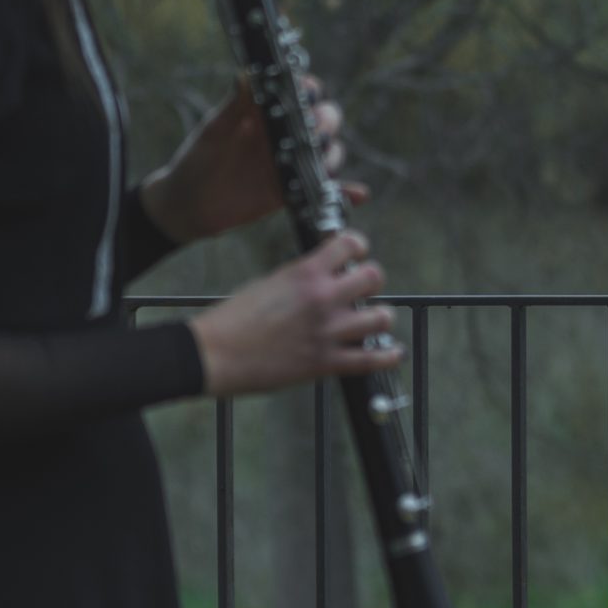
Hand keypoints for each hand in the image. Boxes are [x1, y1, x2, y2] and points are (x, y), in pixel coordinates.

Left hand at [143, 76, 367, 244]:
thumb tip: (249, 73)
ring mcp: (292, 163)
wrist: (187, 205)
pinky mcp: (294, 191)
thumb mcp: (214, 131)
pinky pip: (326, 190)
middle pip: (324, 120)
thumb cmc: (196, 161)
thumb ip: (234, 105)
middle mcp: (285, 135)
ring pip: (329, 153)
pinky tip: (359, 193)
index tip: (306, 92)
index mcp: (267, 114)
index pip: (300, 93)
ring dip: (334, 154)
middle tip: (317, 130)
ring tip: (325, 161)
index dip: (310, 89)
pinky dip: (346, 191)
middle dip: (327, 122)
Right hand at [187, 228, 402, 397]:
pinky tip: (392, 352)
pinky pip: (372, 360)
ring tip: (373, 320)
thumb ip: (302, 279)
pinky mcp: (325, 362)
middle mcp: (323, 298)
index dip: (357, 247)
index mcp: (305, 272)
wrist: (214, 354)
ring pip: (382, 317)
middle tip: (362, 289)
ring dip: (380, 317)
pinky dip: (388, 356)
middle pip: (375, 277)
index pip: (351, 244)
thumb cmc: (234, 319)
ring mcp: (328, 332)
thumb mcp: (270, 282)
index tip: (355, 253)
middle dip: (371, 280)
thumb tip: (323, 277)